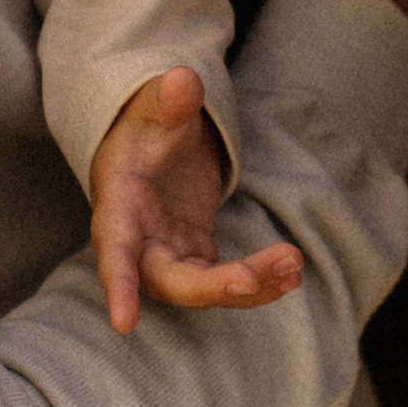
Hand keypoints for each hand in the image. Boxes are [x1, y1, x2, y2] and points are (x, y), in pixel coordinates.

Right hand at [86, 68, 303, 334]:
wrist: (155, 137)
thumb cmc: (147, 122)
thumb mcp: (155, 104)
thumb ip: (168, 99)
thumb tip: (182, 81)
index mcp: (119, 207)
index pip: (114, 251)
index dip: (118, 287)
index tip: (123, 325)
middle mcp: (140, 242)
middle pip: (170, 281)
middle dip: (211, 287)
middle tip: (252, 278)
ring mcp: (170, 253)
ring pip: (204, 288)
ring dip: (248, 284)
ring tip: (293, 264)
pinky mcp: (196, 255)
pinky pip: (226, 280)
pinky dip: (258, 281)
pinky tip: (292, 273)